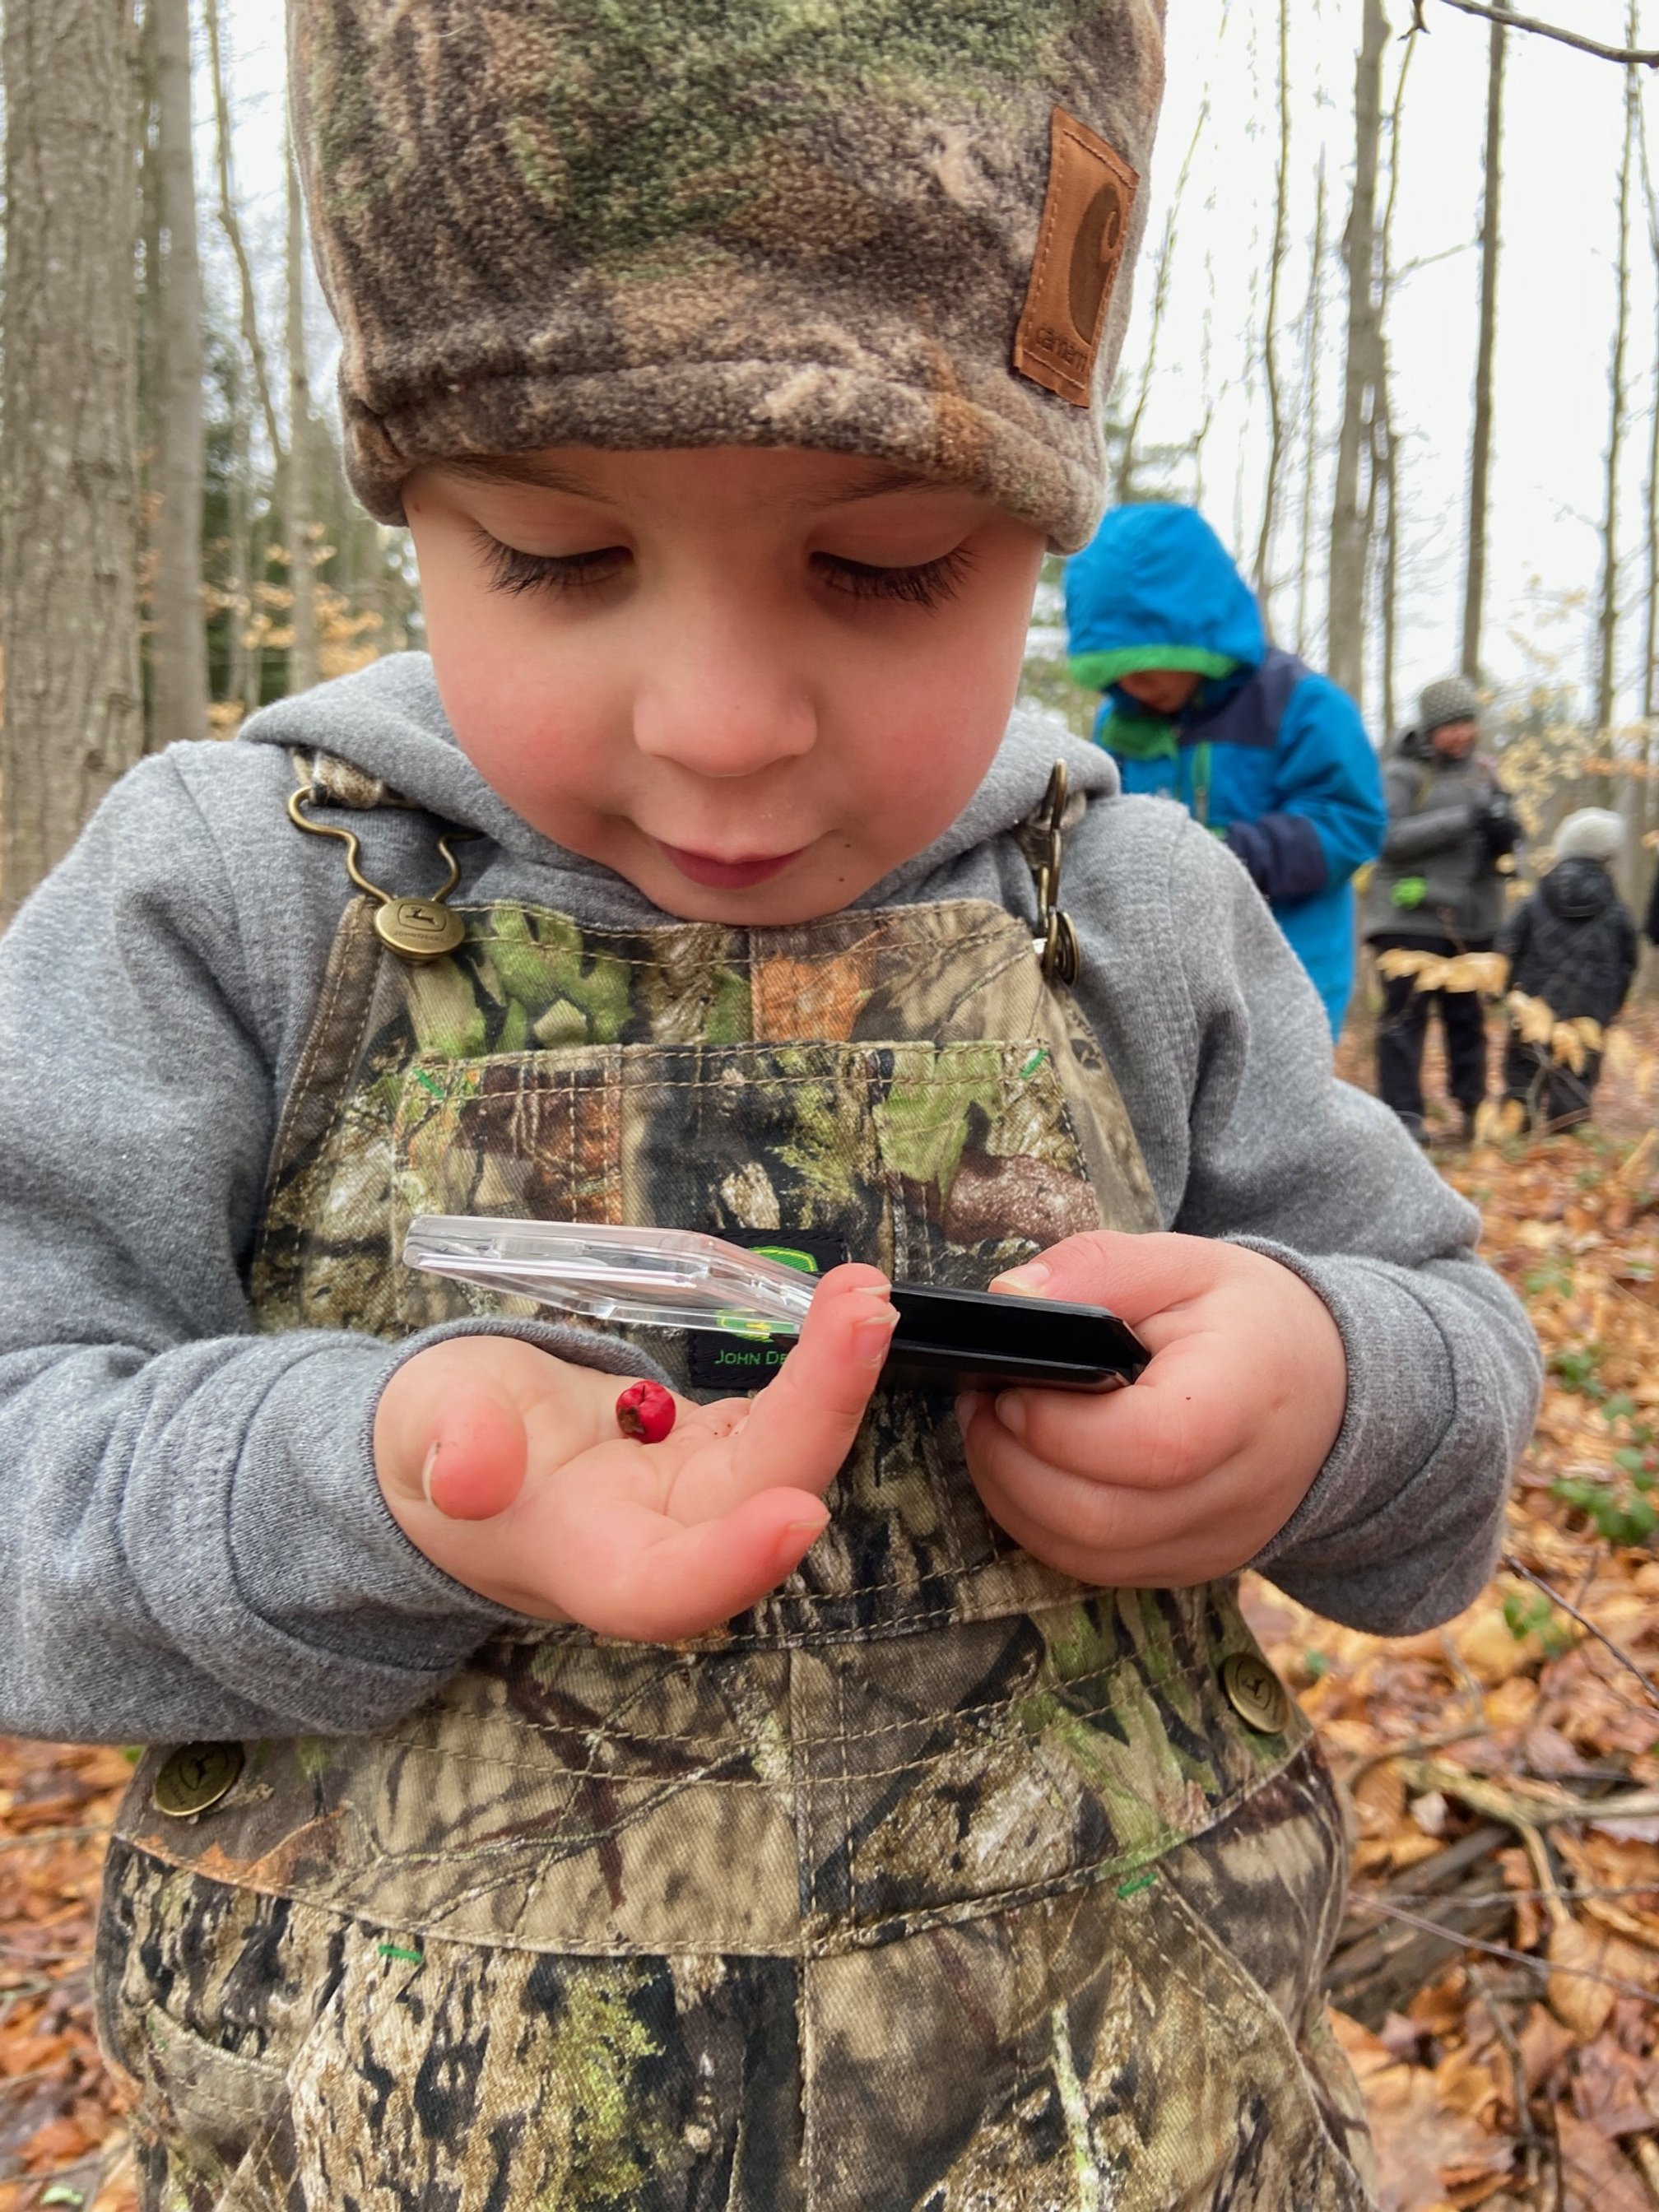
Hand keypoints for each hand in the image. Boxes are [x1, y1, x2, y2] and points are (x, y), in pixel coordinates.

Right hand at [373, 1264, 896, 1638]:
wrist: (458, 1443)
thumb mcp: (421, 1427)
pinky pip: (783, 1413)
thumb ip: (446, 1446)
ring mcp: (700, 1495)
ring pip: (787, 1453)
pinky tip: (848, 1303)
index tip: (799, 1514)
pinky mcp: (719, 1448)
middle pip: (759, 1499)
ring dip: (835, 1378)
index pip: (667, 1590)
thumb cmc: (432, 1443)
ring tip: (865, 1293)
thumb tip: (465, 1473)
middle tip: (866, 1313)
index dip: (734, 1564)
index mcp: (585, 1560)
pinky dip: (820, 1361)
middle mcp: (663, 1540)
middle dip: (822, 1412)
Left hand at [956, 1233, 1345, 1586]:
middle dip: (1012, 1463)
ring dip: (1014, 1496)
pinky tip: (1027, 1469)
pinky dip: (1041, 1525)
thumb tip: (1009, 1297)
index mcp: (1245, 1400)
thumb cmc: (1247, 1321)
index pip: (1150, 1446)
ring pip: (1086, 1554)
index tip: (1009, 1385)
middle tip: (983, 1403)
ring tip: (994, 1430)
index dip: (1059, 1426)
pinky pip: (1096, 1568)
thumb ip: (1095, 1269)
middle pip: (1102, 1518)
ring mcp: (1216, 1542)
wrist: (1328, 1388)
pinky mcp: (1190, 1567)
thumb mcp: (1183, 1262)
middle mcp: (1240, 1491)